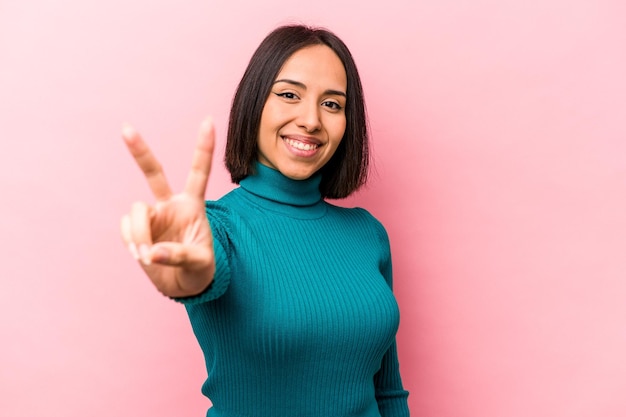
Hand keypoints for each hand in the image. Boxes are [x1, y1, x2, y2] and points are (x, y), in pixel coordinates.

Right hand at [120, 118, 215, 297]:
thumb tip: (150, 252)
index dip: (203, 148)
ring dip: (139, 234)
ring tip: (148, 255)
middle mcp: (170, 204)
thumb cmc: (199, 269)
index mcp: (193, 205)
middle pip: (153, 172)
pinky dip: (131, 242)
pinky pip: (125, 229)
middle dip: (139, 151)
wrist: (182, 285)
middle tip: (126, 128)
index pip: (199, 172)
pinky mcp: (136, 229)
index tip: (208, 120)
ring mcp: (152, 215)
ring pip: (135, 212)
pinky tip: (141, 253)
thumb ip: (178, 255)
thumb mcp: (200, 263)